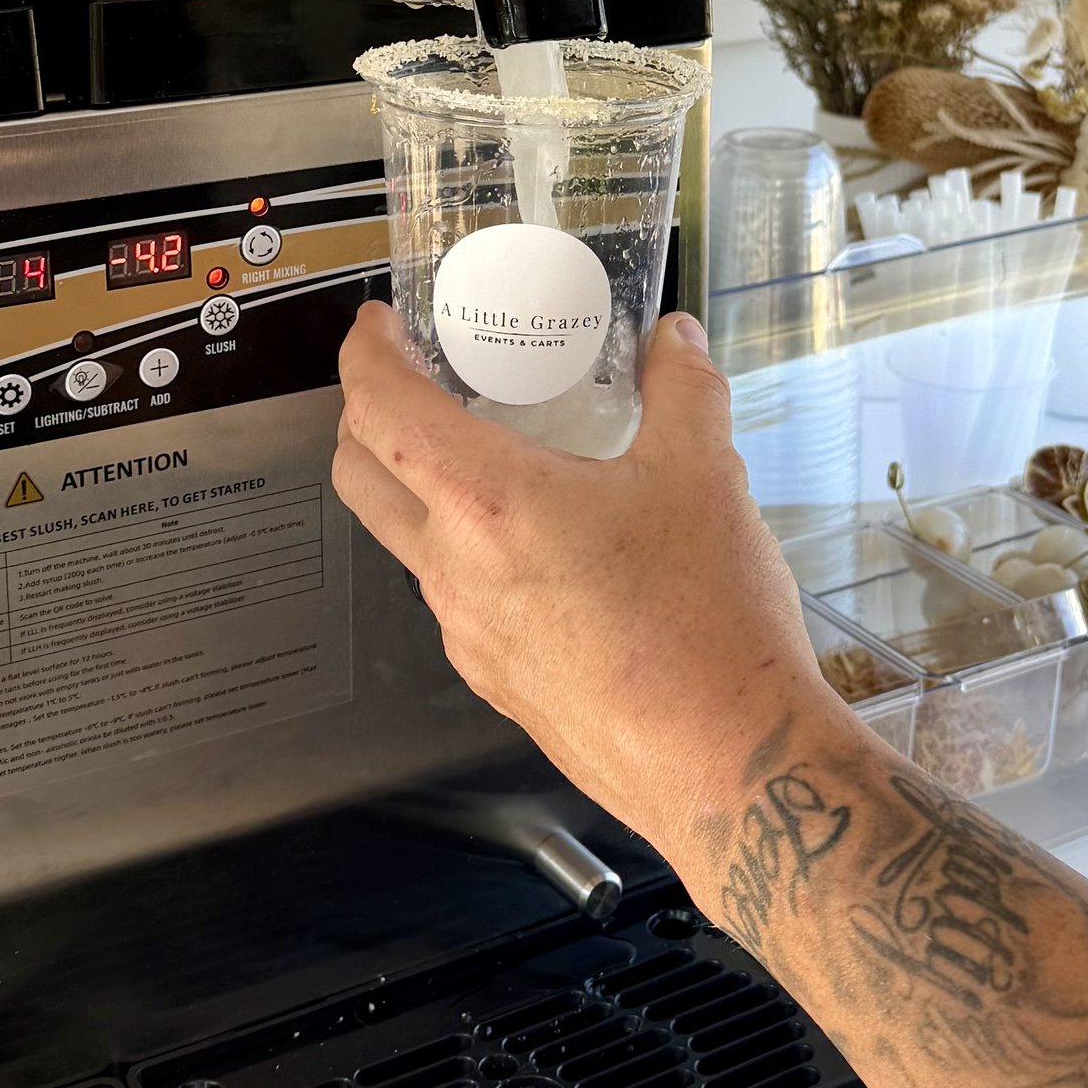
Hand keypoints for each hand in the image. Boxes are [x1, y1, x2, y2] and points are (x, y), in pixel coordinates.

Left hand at [334, 300, 840, 880]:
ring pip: (407, 543)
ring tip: (488, 458)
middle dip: (365, 417)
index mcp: (488, 502)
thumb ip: (683, 389)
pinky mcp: (498, 683)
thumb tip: (675, 339)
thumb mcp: (706, 473)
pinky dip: (468, 553)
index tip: (378, 325)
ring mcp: (469, 636)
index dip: (365, 353)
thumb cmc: (707, 624)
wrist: (728, 762)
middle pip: (360, 477)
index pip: (379, 408)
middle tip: (410, 382)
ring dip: (420, 489)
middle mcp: (455, 571)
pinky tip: (540, 547)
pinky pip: (456, 600)